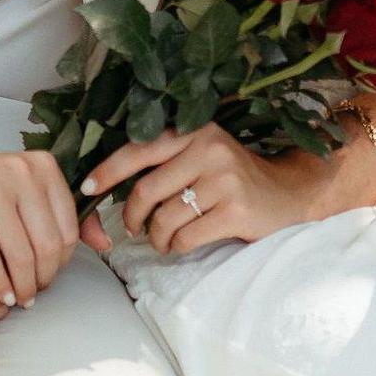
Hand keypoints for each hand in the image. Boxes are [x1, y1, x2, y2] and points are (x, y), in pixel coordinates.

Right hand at [0, 127, 80, 306]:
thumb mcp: (29, 187)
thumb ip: (65, 213)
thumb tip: (105, 244)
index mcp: (43, 167)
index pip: (67, 230)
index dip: (61, 263)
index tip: (49, 277)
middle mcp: (21, 172)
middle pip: (46, 246)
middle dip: (42, 279)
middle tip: (33, 295)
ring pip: (19, 255)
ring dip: (21, 286)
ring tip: (17, 300)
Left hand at [81, 124, 343, 255]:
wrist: (289, 195)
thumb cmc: (233, 178)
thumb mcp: (202, 155)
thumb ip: (166, 160)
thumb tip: (107, 181)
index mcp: (195, 130)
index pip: (139, 149)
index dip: (108, 171)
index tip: (86, 188)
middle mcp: (209, 148)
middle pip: (146, 190)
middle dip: (133, 216)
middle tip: (135, 228)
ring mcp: (224, 179)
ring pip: (164, 218)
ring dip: (157, 236)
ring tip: (164, 238)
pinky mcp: (236, 210)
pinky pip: (185, 237)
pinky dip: (177, 246)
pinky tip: (183, 243)